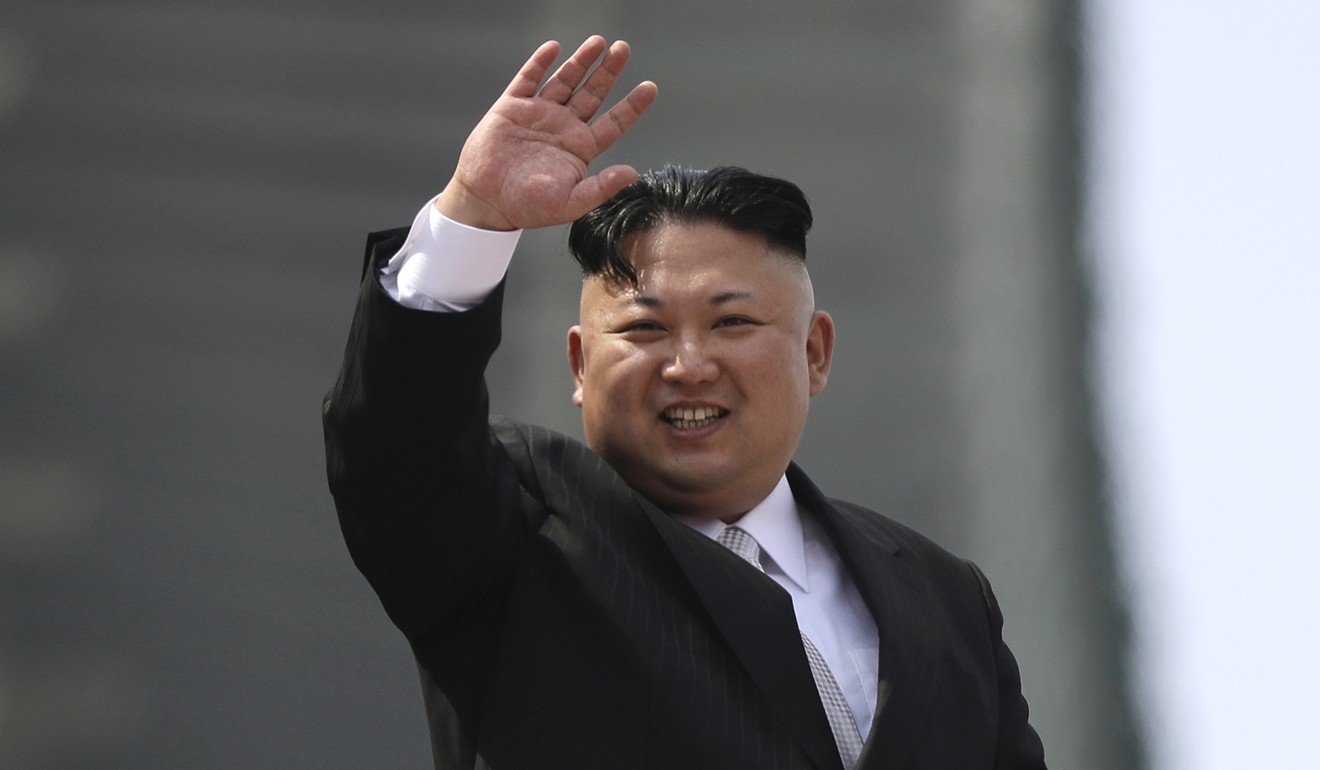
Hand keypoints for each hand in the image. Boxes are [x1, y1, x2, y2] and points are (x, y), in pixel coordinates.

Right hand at [438, 36, 657, 230]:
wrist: (485, 201)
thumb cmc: (528, 207)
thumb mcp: (570, 203)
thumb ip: (601, 188)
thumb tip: (633, 173)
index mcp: (580, 148)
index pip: (613, 123)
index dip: (632, 105)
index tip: (650, 88)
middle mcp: (563, 127)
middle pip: (592, 93)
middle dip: (608, 71)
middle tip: (623, 49)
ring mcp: (538, 114)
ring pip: (565, 80)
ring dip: (580, 61)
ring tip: (598, 42)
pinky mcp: (511, 107)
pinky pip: (528, 79)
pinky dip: (539, 63)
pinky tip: (553, 48)